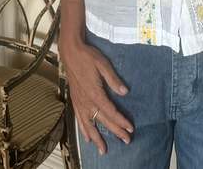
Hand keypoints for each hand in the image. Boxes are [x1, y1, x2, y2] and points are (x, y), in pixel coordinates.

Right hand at [59, 35, 132, 154]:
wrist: (71, 52)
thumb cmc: (88, 56)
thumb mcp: (103, 64)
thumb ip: (113, 79)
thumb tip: (125, 92)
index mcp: (95, 93)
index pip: (111, 111)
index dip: (121, 121)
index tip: (131, 128)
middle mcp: (87, 101)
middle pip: (103, 120)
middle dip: (116, 131)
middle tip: (126, 141)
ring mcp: (79, 102)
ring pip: (89, 125)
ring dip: (97, 138)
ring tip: (104, 150)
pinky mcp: (75, 100)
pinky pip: (79, 119)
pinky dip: (84, 130)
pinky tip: (87, 138)